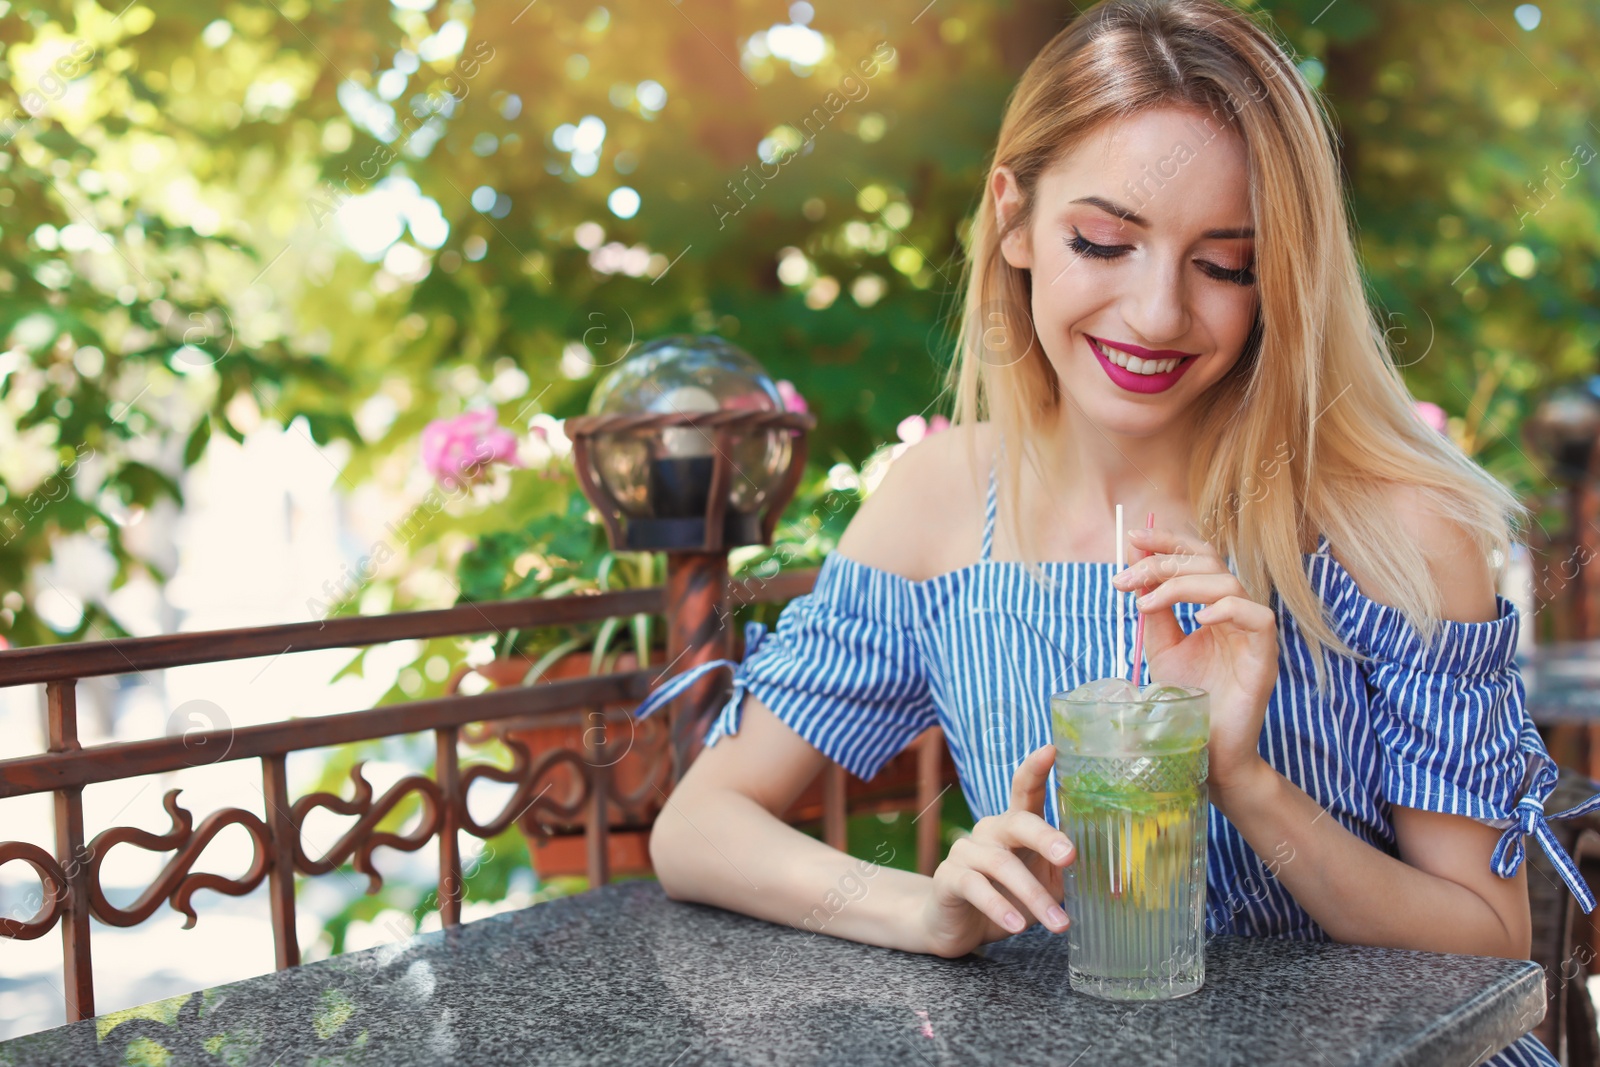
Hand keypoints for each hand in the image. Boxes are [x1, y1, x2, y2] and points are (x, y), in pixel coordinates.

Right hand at [919, 745, 1075, 957]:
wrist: (958, 926)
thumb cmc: (1008, 897)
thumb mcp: (1044, 884)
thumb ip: (1066, 875)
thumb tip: (1118, 883)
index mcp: (1015, 826)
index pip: (1025, 790)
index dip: (1035, 769)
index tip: (1051, 750)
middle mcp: (990, 830)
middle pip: (1017, 822)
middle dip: (1045, 837)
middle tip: (1069, 858)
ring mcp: (966, 851)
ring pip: (1001, 864)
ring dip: (1033, 896)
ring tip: (1058, 923)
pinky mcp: (948, 878)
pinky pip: (974, 887)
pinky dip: (999, 906)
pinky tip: (1016, 925)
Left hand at [1113, 527, 1277, 796]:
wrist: (1207, 750)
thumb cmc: (1188, 701)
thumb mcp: (1162, 649)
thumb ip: (1154, 612)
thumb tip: (1137, 571)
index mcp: (1213, 606)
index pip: (1197, 557)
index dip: (1168, 541)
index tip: (1131, 538)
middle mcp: (1235, 613)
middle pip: (1209, 563)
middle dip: (1163, 563)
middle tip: (1127, 577)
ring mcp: (1252, 634)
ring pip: (1228, 583)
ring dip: (1181, 585)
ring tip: (1146, 604)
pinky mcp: (1264, 657)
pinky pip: (1257, 617)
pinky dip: (1226, 610)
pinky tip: (1196, 621)